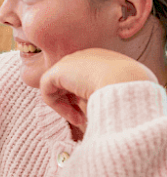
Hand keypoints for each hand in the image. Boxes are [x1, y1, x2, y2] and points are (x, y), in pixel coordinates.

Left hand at [40, 48, 157, 130]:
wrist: (126, 81)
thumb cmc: (129, 90)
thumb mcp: (119, 90)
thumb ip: (103, 94)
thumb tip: (89, 107)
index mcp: (101, 58)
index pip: (84, 77)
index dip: (84, 96)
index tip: (92, 111)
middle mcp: (84, 56)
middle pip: (68, 81)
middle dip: (72, 102)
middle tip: (82, 119)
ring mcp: (70, 61)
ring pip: (57, 87)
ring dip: (65, 107)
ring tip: (79, 120)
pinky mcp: (57, 70)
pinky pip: (47, 91)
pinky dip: (57, 107)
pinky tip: (74, 117)